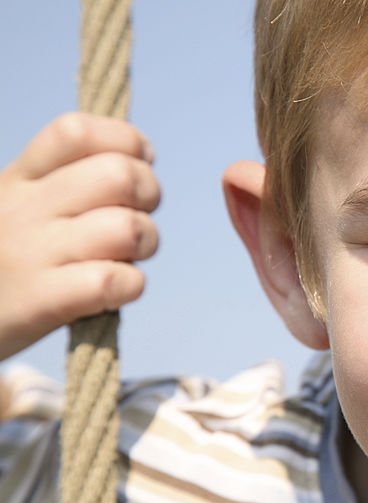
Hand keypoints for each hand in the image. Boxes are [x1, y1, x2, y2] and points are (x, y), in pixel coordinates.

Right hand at [0, 113, 159, 361]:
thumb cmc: (2, 265)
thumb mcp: (15, 207)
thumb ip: (67, 181)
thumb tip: (140, 158)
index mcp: (18, 178)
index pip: (76, 131)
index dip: (126, 141)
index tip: (138, 163)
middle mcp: (22, 208)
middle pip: (118, 175)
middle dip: (148, 194)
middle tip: (136, 219)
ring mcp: (29, 254)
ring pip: (125, 227)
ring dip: (144, 243)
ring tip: (125, 258)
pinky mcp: (39, 301)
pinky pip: (112, 280)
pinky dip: (129, 285)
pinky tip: (113, 291)